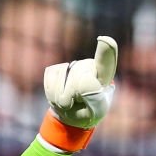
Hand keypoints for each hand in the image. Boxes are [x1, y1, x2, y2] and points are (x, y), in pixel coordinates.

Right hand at [39, 36, 117, 151]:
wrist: (72, 115)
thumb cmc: (88, 113)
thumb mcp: (95, 112)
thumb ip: (93, 98)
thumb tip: (83, 81)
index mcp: (103, 77)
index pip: (105, 63)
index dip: (105, 51)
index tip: (106, 40)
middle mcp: (88, 66)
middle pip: (77, 79)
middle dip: (74, 96)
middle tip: (77, 104)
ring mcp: (72, 66)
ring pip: (62, 80)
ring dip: (62, 97)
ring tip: (70, 101)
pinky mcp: (56, 69)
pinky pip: (50, 80)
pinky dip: (52, 93)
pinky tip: (60, 95)